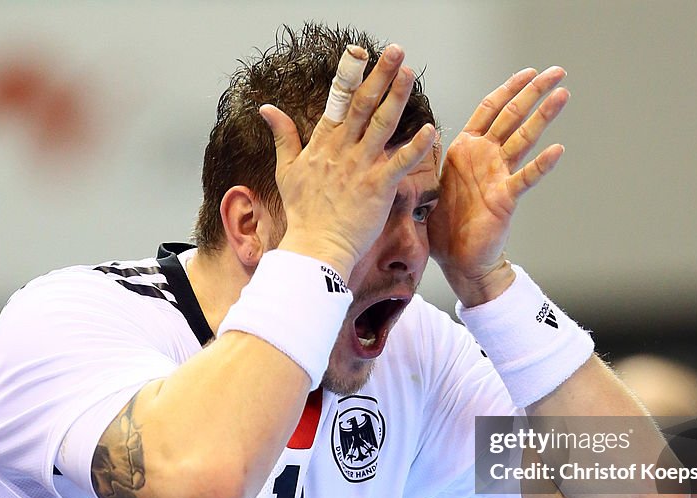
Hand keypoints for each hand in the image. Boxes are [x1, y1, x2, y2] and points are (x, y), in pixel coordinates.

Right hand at [259, 45, 436, 276]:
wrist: (314, 247)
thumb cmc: (303, 213)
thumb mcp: (286, 170)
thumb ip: (283, 136)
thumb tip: (267, 109)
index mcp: (323, 143)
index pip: (338, 101)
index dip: (350, 74)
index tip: (359, 51)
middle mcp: (342, 150)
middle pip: (363, 104)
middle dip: (380, 75)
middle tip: (396, 51)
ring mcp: (360, 167)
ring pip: (382, 125)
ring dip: (397, 97)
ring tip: (409, 73)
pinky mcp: (377, 188)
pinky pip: (399, 163)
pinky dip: (415, 146)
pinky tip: (430, 129)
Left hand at [430, 67, 568, 306]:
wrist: (458, 259)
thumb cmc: (446, 225)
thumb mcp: (432, 184)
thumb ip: (430, 159)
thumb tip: (416, 136)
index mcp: (466, 150)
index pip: (490, 109)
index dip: (508, 89)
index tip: (529, 72)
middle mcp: (486, 158)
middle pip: (513, 116)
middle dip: (534, 92)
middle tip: (558, 71)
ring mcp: (498, 176)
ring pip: (523, 139)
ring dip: (543, 116)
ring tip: (562, 94)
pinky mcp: (505, 198)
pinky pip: (525, 178)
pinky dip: (540, 165)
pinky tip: (557, 150)